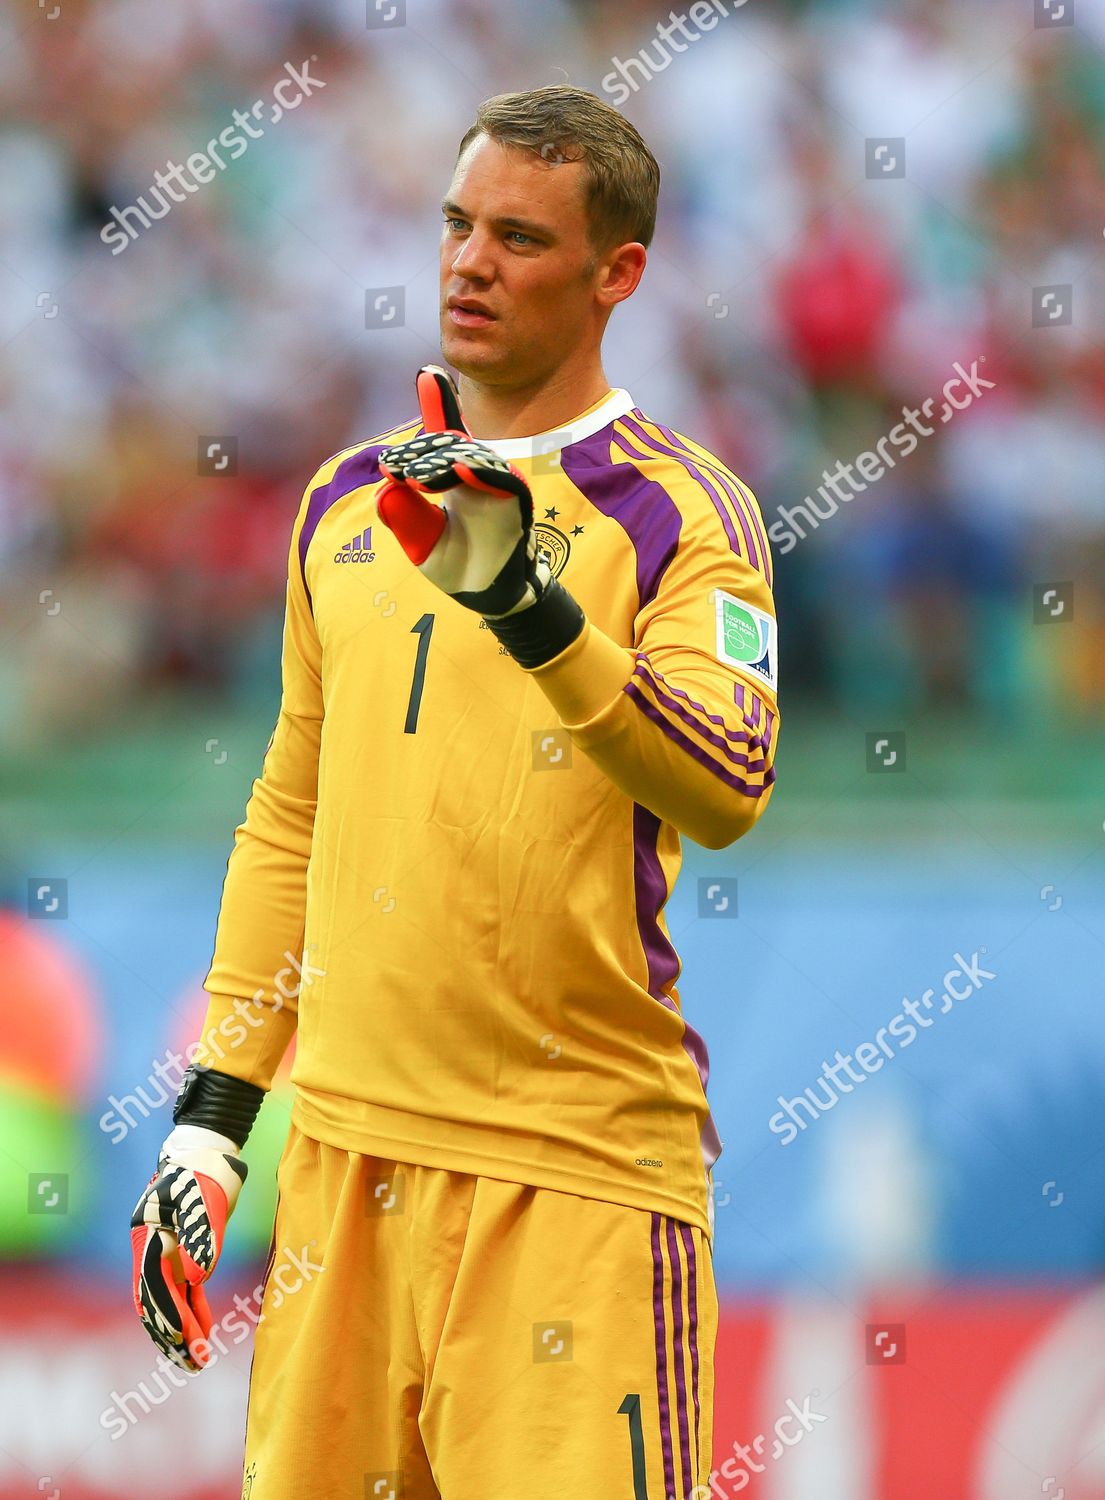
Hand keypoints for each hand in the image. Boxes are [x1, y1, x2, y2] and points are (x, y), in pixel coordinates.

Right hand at [130, 1123, 246, 1370]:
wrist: (207, 1152)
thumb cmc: (204, 1171)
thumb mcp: (204, 1199)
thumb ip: (201, 1236)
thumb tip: (198, 1278)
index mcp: (147, 1237)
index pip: (153, 1285)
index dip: (167, 1314)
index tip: (182, 1339)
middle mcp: (150, 1250)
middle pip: (155, 1301)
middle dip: (171, 1335)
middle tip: (192, 1363)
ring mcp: (165, 1254)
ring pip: (168, 1301)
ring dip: (180, 1331)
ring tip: (196, 1361)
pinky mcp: (182, 1253)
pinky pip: (184, 1291)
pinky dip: (193, 1312)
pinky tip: (204, 1334)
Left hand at [377, 366, 553, 618]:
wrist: (490, 598)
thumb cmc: (458, 565)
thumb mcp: (421, 542)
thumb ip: (403, 517)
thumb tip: (386, 488)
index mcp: (456, 475)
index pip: (445, 436)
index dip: (438, 403)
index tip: (427, 374)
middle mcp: (479, 473)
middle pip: (450, 443)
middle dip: (420, 452)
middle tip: (392, 470)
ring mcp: (500, 483)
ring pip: (470, 457)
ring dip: (441, 462)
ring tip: (414, 477)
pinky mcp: (516, 500)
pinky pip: (500, 479)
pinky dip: (479, 472)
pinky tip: (459, 468)